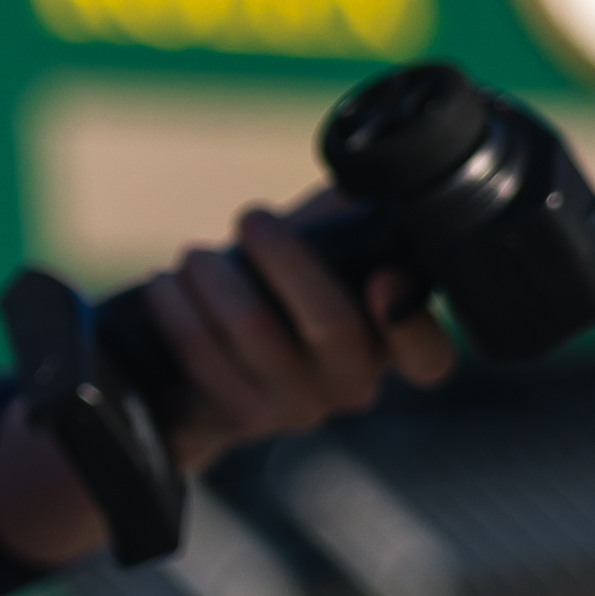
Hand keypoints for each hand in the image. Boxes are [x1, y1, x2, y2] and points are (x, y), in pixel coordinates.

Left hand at [128, 205, 454, 464]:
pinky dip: (178, 307)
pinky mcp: (242, 416)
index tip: (383, 276)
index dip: (410, 321)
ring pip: (256, 328)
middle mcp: (353, 384)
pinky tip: (167, 286)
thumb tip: (359, 179)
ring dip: (216, 276)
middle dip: (285, 257)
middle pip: (332, 322)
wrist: (204, 377)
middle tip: (252, 220)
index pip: (427, 355)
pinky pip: (203, 351)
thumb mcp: (320, 254)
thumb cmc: (275, 295)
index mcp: (388, 347)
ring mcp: (299, 407)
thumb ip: (349, 219)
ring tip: (196, 255)